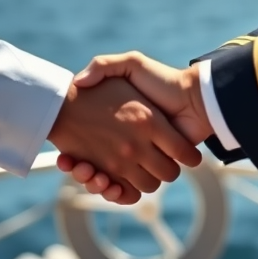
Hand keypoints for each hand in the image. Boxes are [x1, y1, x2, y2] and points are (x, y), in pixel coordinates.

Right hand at [56, 52, 213, 190]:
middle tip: (77, 165)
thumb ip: (104, 65)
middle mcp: (129, 147)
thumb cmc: (162, 80)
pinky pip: (127, 192)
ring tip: (86, 170)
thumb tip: (78, 81)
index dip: (73, 153)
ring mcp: (137, 161)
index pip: (86, 146)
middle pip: (96, 169)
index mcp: (120, 127)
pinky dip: (114, 193)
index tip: (64, 151)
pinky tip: (102, 181)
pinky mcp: (147, 173)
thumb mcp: (130, 65)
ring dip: (95, 182)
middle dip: (85, 173)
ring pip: (108, 183)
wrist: (193, 99)